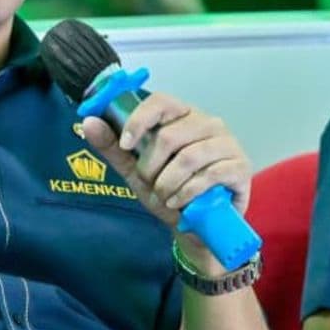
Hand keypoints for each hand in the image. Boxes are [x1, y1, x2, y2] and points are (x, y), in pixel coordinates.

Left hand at [79, 92, 252, 244]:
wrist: (196, 227)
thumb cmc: (168, 191)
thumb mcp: (135, 170)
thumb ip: (113, 147)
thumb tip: (89, 121)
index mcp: (182, 117)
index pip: (161, 102)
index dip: (139, 120)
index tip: (126, 144)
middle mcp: (208, 123)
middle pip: (170, 135)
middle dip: (151, 167)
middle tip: (150, 184)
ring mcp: (227, 144)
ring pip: (189, 157)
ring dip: (168, 183)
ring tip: (165, 197)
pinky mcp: (240, 167)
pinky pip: (210, 175)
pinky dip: (188, 193)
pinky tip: (181, 203)